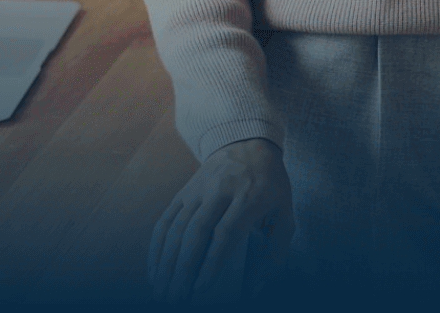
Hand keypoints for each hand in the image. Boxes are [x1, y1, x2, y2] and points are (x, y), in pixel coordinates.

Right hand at [148, 137, 293, 302]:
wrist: (247, 143)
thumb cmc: (269, 186)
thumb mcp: (284, 211)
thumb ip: (275, 250)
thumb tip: (255, 287)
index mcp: (251, 194)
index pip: (227, 230)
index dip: (213, 260)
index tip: (202, 287)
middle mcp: (222, 188)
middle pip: (197, 230)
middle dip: (183, 268)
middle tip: (176, 297)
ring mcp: (199, 188)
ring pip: (177, 227)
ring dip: (166, 262)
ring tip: (162, 290)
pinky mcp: (184, 191)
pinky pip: (166, 220)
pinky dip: (157, 247)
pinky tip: (155, 270)